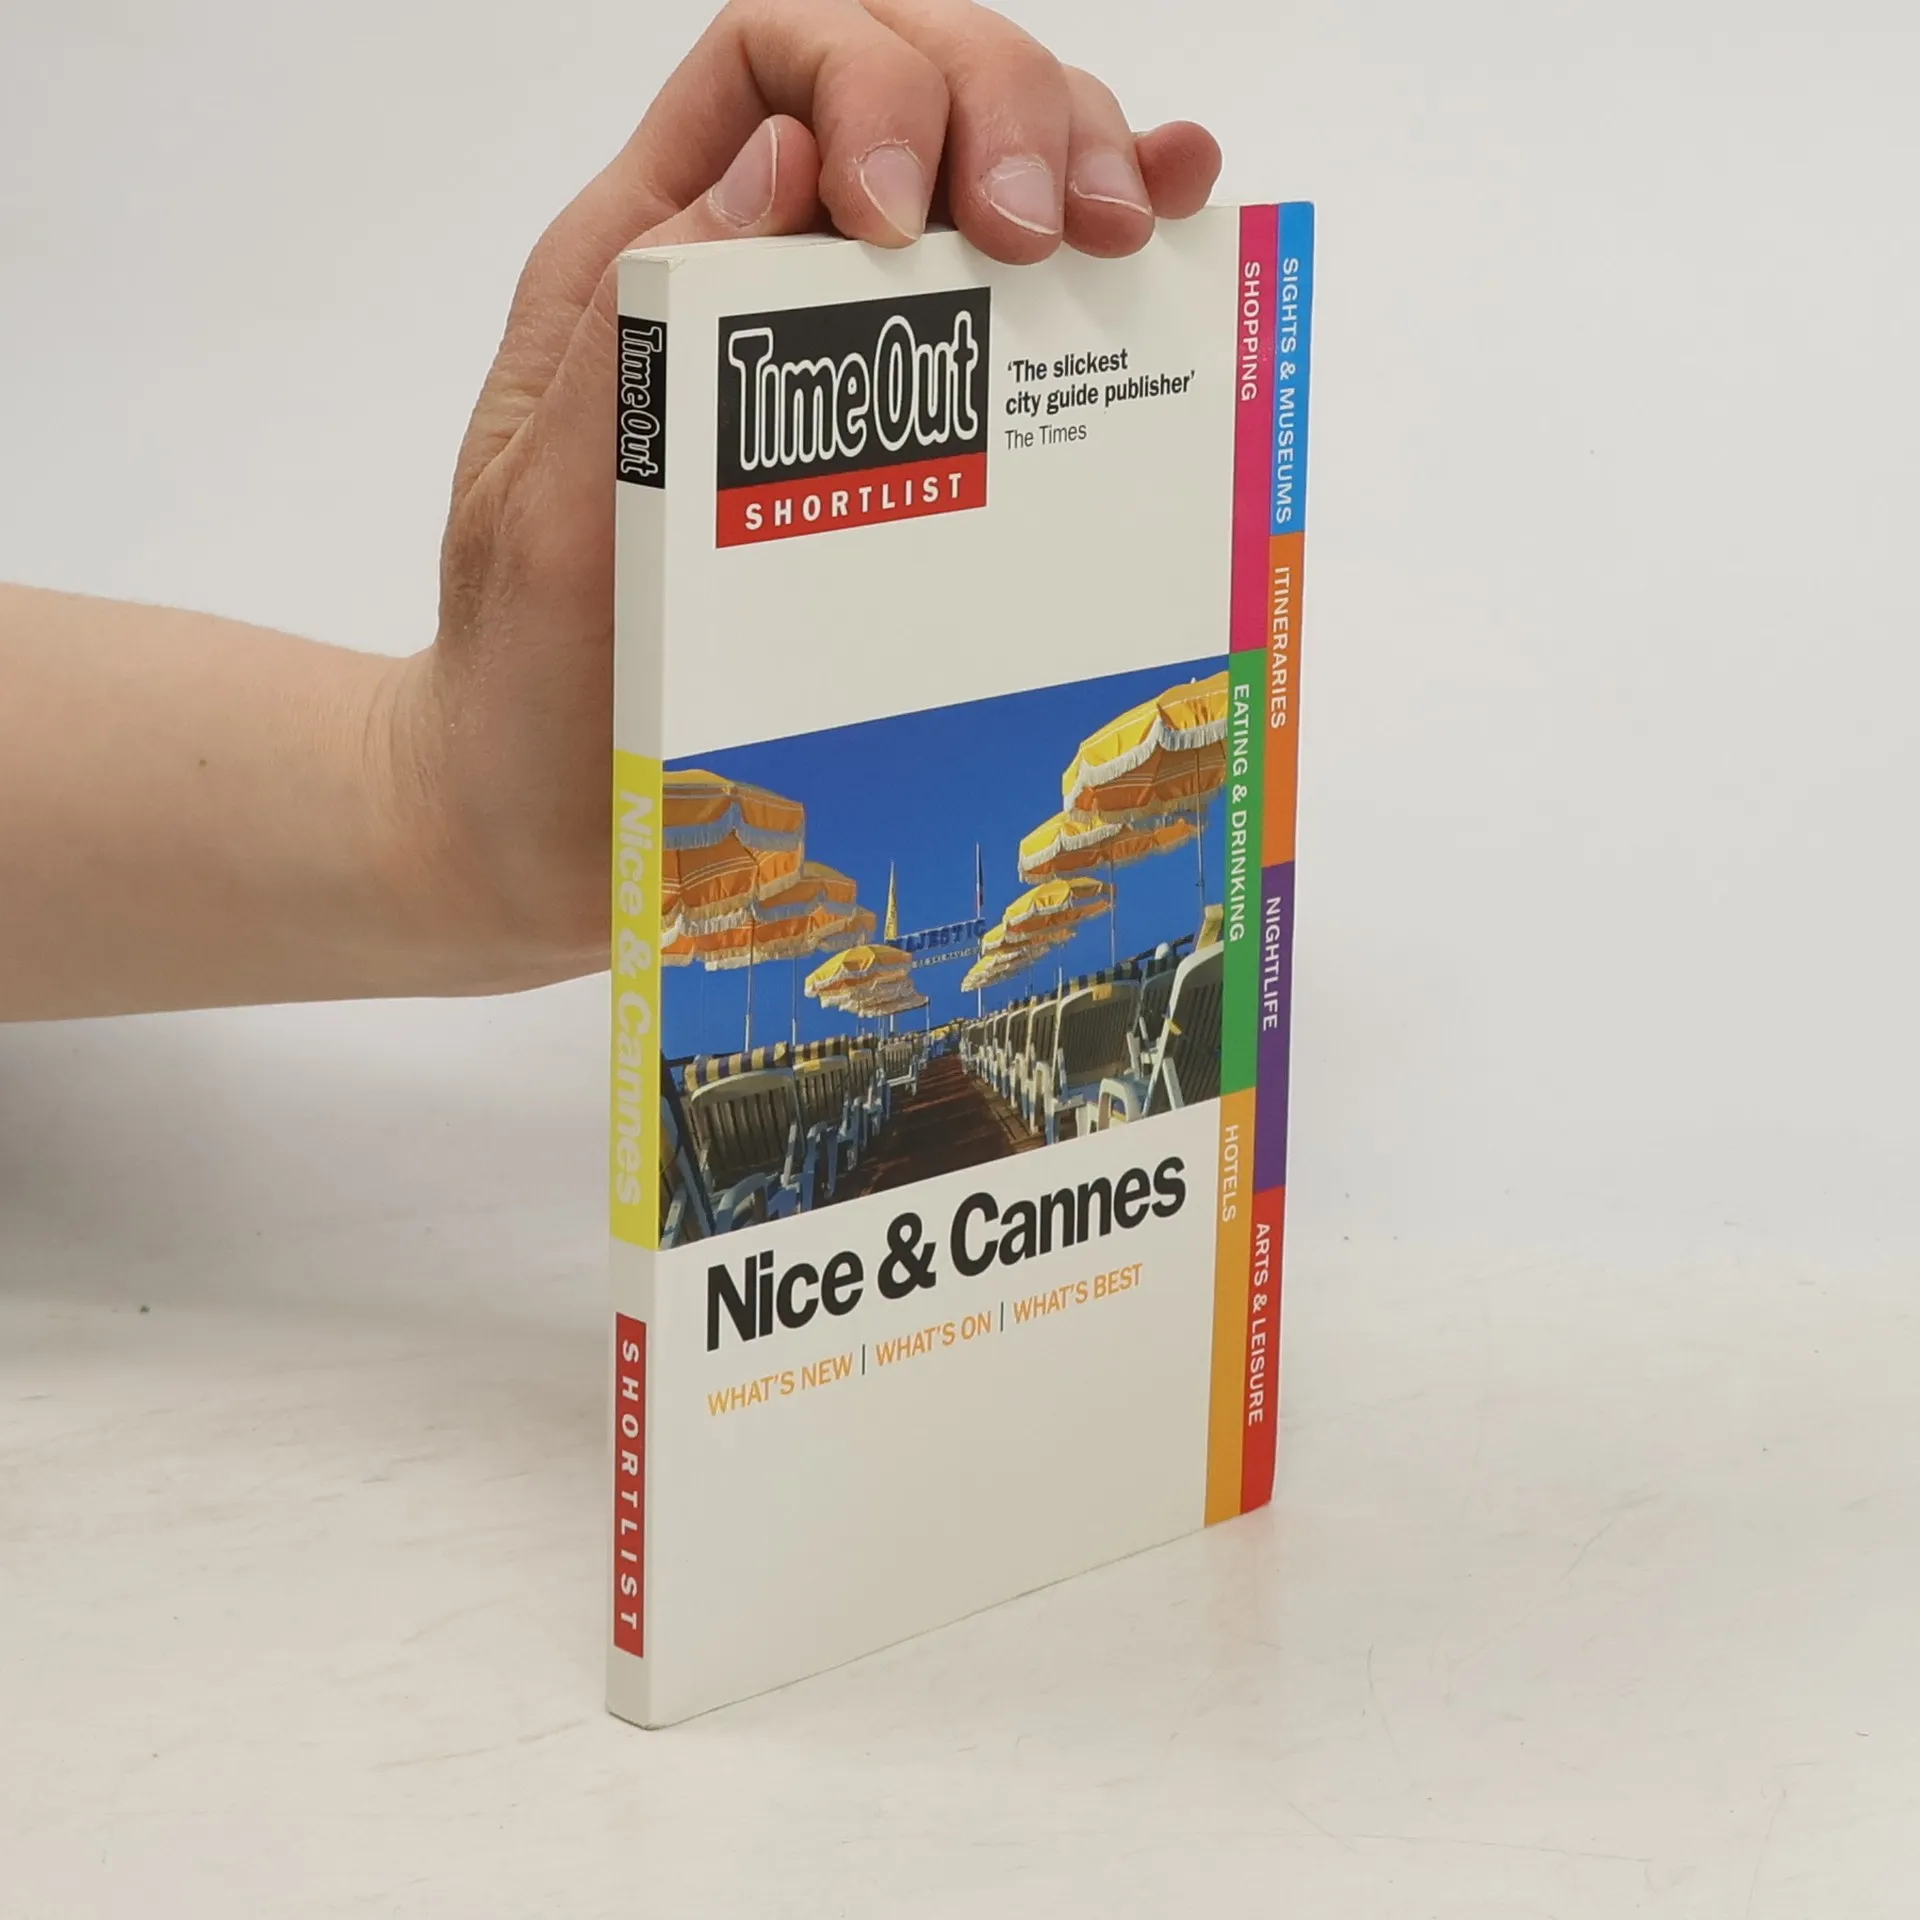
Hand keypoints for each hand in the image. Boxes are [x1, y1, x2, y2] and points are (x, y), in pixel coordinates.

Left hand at [398, 0, 1221, 986]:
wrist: (552, 821)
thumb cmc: (534, 690)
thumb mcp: (549, 524)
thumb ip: (635, 351)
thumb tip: (778, 170)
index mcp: (648, 271)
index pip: (773, 63)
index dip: (866, 81)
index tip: (906, 217)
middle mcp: (757, 285)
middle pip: (906, 86)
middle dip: (1004, 110)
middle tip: (1062, 235)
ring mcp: (853, 363)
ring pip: (985, 172)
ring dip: (1078, 157)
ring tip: (1130, 233)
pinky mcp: (925, 450)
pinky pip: (1025, 308)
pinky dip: (1114, 238)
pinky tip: (1176, 213)